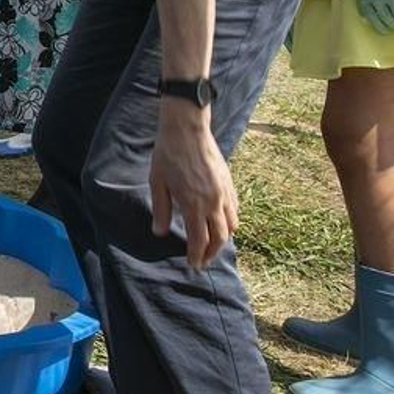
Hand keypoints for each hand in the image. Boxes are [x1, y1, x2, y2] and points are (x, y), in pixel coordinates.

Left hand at [149, 101, 238, 269]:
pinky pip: (235, 210)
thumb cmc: (168, 155)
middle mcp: (213, 202)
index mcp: (194, 204)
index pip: (199, 240)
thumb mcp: (158, 183)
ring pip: (231, 225)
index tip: (193, 264)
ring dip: (223, 239)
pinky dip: (230, 222)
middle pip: (219, 238)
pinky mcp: (229, 183)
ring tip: (212, 245)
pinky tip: (221, 223)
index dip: (197, 256)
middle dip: (212, 253)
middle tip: (203, 261)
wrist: (187, 129)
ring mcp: (224, 192)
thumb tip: (160, 232)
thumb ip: (161, 210)